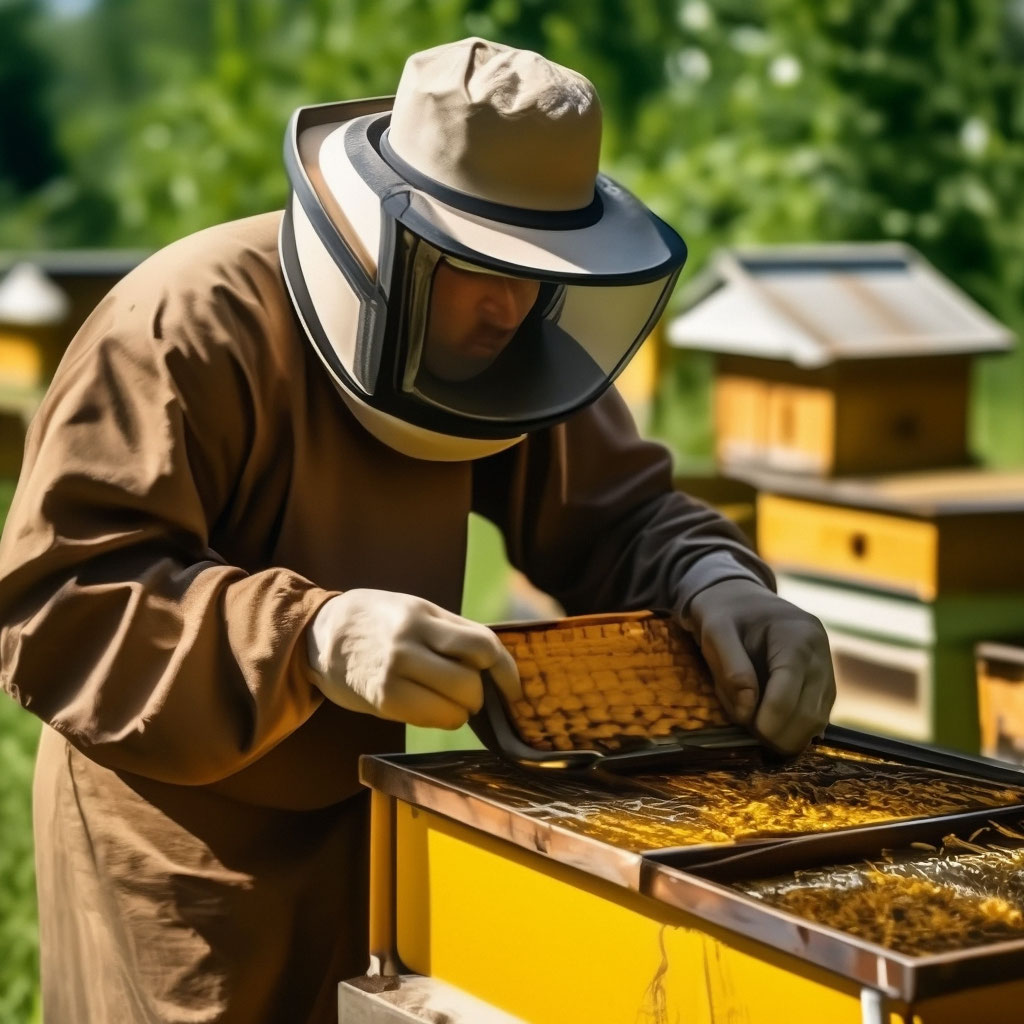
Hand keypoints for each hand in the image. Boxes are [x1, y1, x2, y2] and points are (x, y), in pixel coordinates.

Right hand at [307, 589, 520, 729]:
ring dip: (462, 711)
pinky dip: (442, 719)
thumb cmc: (379, 622)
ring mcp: (394, 673)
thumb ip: (453, 631)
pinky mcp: (382, 700)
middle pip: (471, 682)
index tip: (513, 687)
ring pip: (455, 707)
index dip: (506, 670)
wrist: (321, 634)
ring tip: (451, 701)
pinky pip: (431, 719)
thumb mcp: (415, 610)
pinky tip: (432, 708)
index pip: (483, 645)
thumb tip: (497, 663)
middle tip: (470, 692)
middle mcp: (409, 643)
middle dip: (480, 694)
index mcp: (423, 616)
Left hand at [686, 579, 835, 754]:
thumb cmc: (726, 615)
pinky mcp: (825, 685)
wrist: (743, 600)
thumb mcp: (715, 632)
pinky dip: (793, 729)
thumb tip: (747, 712)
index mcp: (797, 636)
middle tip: (748, 732)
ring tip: (755, 724)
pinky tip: (769, 721)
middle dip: (777, 734)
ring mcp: (828, 670)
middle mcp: (821, 653)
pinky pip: (816, 719)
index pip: (789, 693)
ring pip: (817, 722)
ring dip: (786, 735)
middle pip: (808, 714)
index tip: (745, 727)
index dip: (768, 721)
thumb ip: (731, 669)